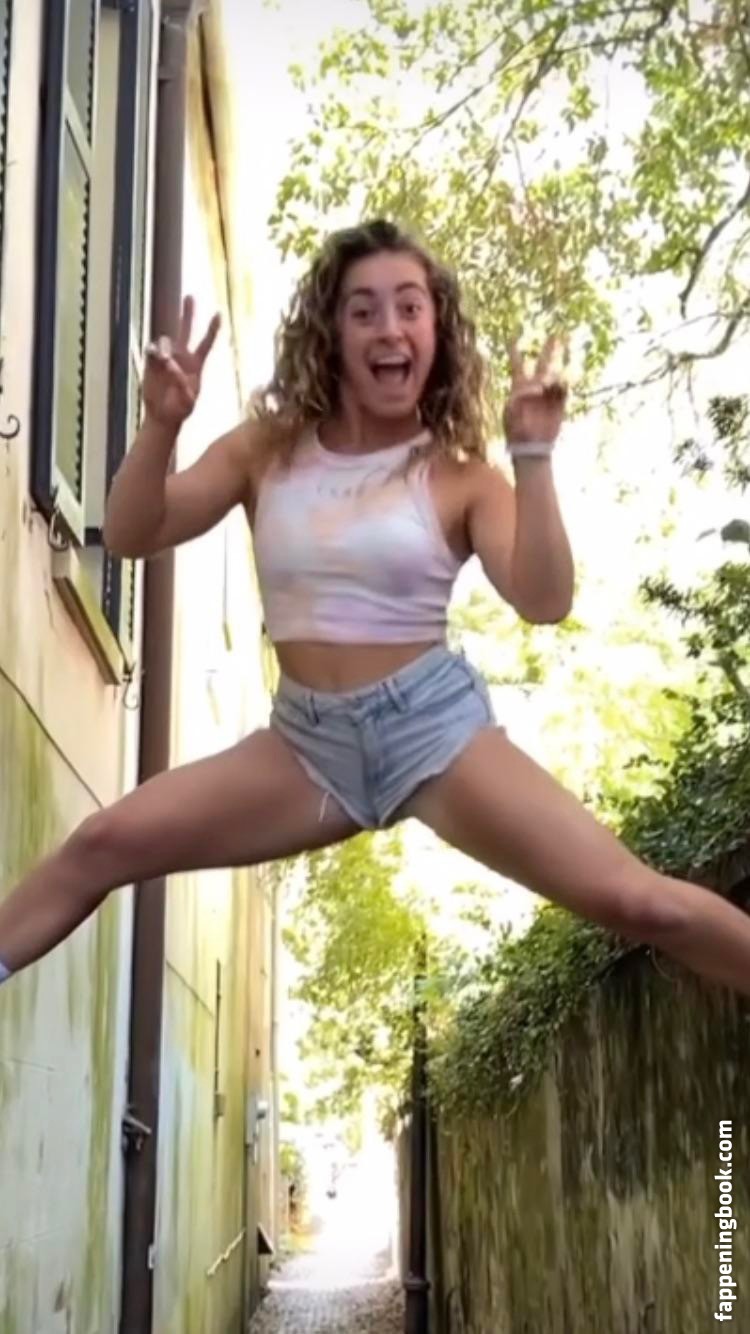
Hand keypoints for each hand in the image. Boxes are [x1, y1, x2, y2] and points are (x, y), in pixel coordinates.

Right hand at [143, 296, 220, 427]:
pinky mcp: (152, 362)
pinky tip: (157, 362)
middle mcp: (181, 356)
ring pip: (165, 341)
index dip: (212, 329)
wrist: (163, 416)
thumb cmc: (180, 410)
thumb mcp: (187, 400)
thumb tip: (168, 362)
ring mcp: (165, 358)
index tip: (219, 313)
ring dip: (165, 348)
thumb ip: (180, 381)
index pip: (206, 343)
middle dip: (188, 313)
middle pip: (185, 330)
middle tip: (190, 297)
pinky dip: (154, 354)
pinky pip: (152, 351)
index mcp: (196, 365)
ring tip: (165, 363)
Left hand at [503, 334, 567, 446]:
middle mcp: (535, 388)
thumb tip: (540, 385)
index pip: (517, 363)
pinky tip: (560, 384)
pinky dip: (562, 385)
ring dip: (559, 366)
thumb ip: (523, 394)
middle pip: (543, 363)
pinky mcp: (559, 404)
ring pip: (556, 373)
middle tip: (556, 334)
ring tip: (560, 361)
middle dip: (549, 349)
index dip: (515, 349)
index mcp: (519, 387)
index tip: (513, 334)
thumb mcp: (511, 409)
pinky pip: (563, 389)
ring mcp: (548, 395)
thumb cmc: (516, 429)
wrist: (530, 446)